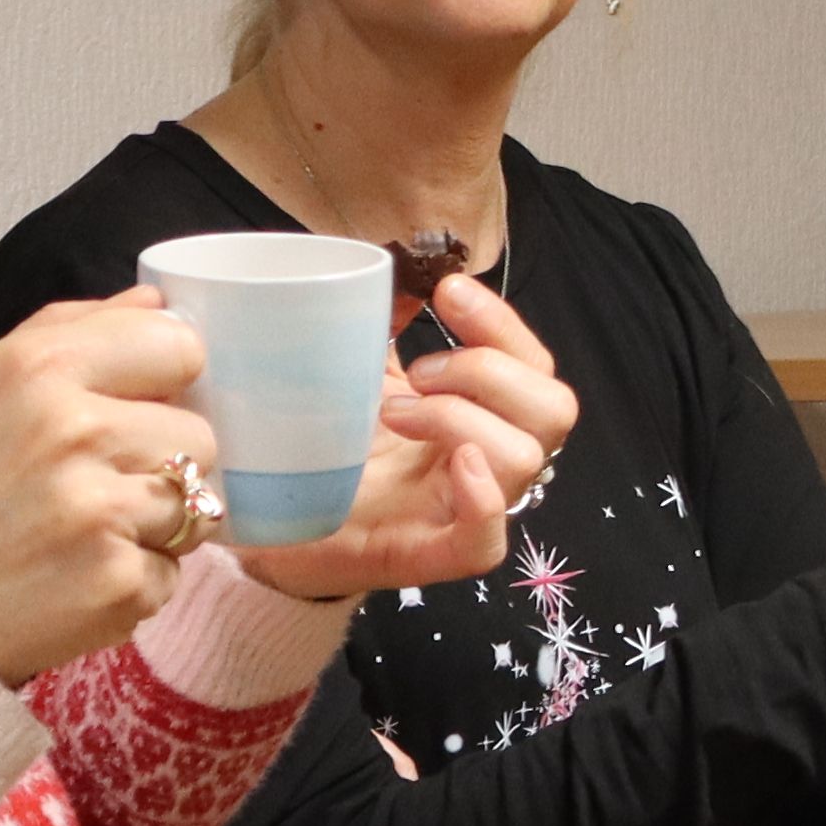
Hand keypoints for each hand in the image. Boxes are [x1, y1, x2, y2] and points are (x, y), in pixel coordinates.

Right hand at [0, 296, 220, 685]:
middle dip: (161, 464)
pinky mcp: (118, 584)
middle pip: (200, 433)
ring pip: (199, 506)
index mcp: (37, 367)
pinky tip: (74, 579)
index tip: (135, 406)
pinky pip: (172, 573)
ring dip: (156, 526)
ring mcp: (99, 511)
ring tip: (84, 535)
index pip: (178, 344)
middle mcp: (74, 430)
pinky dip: (134, 583)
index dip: (166, 380)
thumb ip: (71, 332)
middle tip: (95, 487)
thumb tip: (158, 302)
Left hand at [229, 270, 571, 603]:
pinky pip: (486, 542)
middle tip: (419, 371)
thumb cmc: (326, 448)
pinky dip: (483, 500)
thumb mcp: (357, 372)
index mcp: (480, 415)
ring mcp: (462, 512)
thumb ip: (381, 324)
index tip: (445, 291)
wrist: (271, 524)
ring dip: (462, 418)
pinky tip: (456, 467)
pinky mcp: (429, 557)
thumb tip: (398, 268)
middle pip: (554, 409)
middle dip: (489, 371)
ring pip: (524, 459)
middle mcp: (485, 461)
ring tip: (396, 413)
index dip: (502, 323)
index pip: (532, 364)